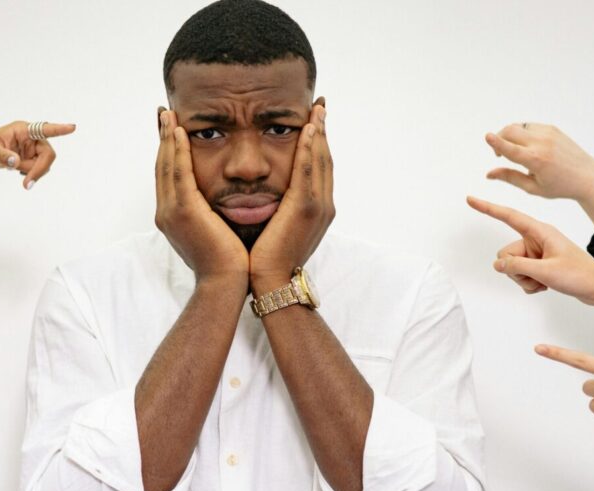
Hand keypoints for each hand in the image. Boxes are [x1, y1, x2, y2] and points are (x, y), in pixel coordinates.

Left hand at [0, 120, 75, 189]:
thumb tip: (15, 162)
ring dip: (34, 174)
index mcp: (23, 130)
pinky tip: (20, 174)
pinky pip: (39, 169)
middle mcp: (32, 138)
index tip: (72, 128)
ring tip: (19, 177)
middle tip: (27, 184)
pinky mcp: (32, 158)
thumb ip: (3, 156)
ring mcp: (33, 148)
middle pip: (47, 154)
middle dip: (39, 169)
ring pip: (44, 164)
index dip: (59, 129)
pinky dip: (32, 175)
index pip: (44, 129)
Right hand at [154, 109, 247, 284]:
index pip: (167, 177)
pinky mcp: (184, 211)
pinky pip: (178, 173)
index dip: (167, 151)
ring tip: (169, 115)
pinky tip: (179, 131)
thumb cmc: (227, 261)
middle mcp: (166, 212)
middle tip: (164, 114)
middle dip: (162, 139)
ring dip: (167, 138)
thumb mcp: (215, 231)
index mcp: (173, 217)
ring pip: (166, 166)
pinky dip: (177, 151)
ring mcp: (172, 212)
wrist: (225, 282)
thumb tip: (218, 201)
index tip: (170, 129)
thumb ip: (210, 213)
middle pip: (162, 167)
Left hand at [250, 101, 333, 291]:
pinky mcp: (304, 208)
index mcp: (318, 210)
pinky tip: (308, 129)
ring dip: (319, 132)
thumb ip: (280, 209)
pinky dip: (310, 148)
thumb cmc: (268, 261)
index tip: (316, 122)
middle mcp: (324, 205)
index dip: (319, 144)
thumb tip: (270, 197)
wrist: (272, 281)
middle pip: (325, 159)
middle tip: (320, 106)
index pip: (320, 169)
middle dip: (323, 131)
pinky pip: (308, 171)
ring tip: (316, 109)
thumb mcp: (278, 229)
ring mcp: (317, 206)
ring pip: (320, 160)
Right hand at [467, 196, 593, 304]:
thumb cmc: (580, 275)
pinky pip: (521, 275)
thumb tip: (497, 264)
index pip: (508, 217)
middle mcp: (537, 240)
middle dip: (515, 270)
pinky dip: (530, 284)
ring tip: (544, 282)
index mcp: (540, 232)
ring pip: (512, 267)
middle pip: (507, 253)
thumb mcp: (545, 271)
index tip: (471, 200)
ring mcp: (538, 253)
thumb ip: (517, 266)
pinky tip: (545, 285)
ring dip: (524, 279)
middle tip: (536, 276)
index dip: (488, 208)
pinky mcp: (540, 265)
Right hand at [484, 123, 593, 202]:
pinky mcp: (553, 129)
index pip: (510, 148)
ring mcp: (548, 133)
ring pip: (518, 127)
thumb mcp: (532, 187)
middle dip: (499, 139)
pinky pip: (529, 126)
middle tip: (500, 154)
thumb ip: (509, 177)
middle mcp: (542, 143)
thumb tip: (489, 174)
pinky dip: (522, 133)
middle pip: (510, 131)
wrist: (586, 176)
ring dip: (509, 135)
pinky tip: (527, 146)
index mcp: (536, 160)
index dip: (496, 142)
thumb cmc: (559, 186)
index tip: (486, 136)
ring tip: (514, 150)